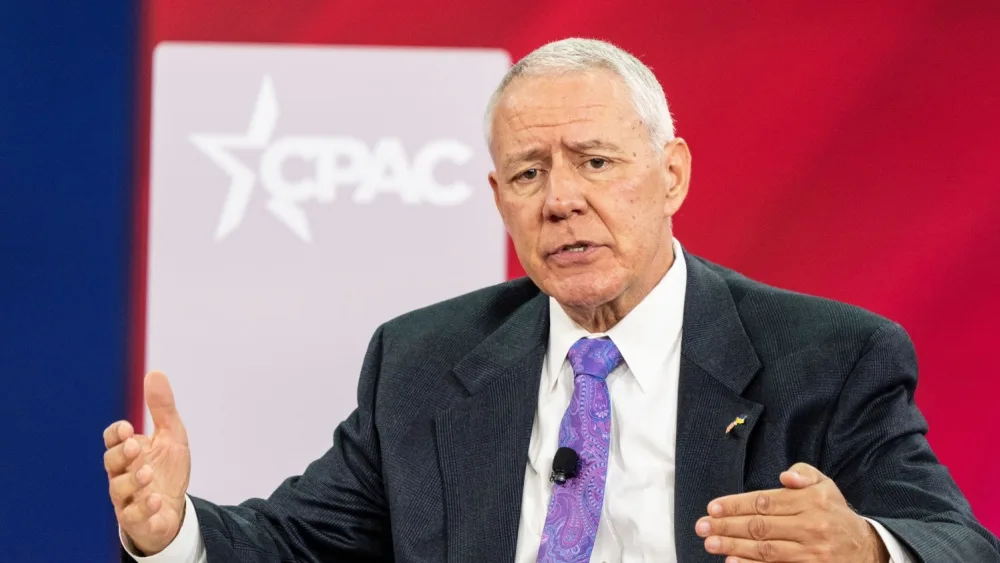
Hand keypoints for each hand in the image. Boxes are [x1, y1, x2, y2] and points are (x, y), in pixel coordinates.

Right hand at [103, 371, 190, 554]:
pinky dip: (143, 507)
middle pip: (111, 462)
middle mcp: (122, 474)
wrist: (173, 509)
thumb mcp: (171, 436)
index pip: (113, 440)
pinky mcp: (136, 519)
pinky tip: (155, 499)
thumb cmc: (167, 470)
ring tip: (148, 472)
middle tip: (135, 446)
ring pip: (118, 489)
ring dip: (132, 480)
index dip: (116, 434)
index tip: (127, 427)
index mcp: (129, 452)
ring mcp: (127, 498)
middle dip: (121, 454)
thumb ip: (162, 408)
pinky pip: (133, 515)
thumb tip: (155, 372)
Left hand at [695, 462, 889, 562]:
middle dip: (727, 526)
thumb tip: (785, 476)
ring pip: (765, 550)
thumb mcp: (825, 486)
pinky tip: (732, 562)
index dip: (736, 505)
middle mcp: (811, 527)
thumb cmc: (834, 513)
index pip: (765, 502)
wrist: (866, 548)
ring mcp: (811, 553)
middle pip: (761, 526)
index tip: (712, 507)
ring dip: (734, 546)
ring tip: (710, 543)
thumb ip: (804, 473)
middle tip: (702, 526)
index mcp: (811, 502)